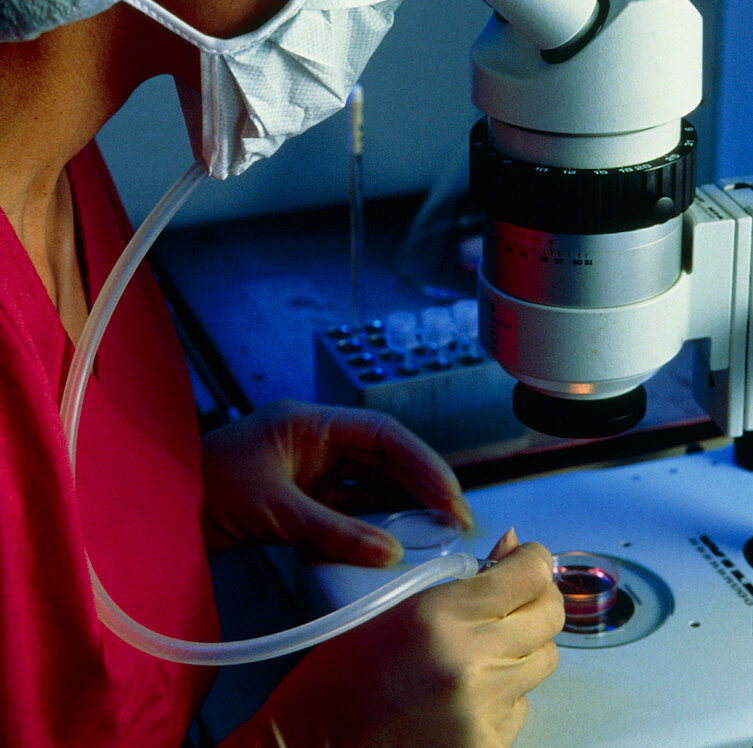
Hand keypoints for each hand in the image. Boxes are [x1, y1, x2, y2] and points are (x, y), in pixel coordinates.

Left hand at [201, 400, 472, 561]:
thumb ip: (334, 531)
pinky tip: (396, 541)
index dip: (421, 460)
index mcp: (308, 422)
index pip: (380, 434)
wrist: (157, 513)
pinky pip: (346, 509)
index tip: (449, 492)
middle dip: (420, 485)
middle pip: (381, 459)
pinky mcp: (298, 500)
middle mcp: (313, 441)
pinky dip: (371, 525)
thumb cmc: (207, 490)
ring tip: (437, 532)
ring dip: (401, 506)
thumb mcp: (275, 510)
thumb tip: (392, 552)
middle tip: (456, 518)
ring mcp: (307, 471)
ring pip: (368, 485)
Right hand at [243, 532, 563, 747]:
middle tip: (518, 593)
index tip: (526, 557)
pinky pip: (522, 706)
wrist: (313, 747)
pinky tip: (467, 689)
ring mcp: (485, 712)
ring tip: (483, 645)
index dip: (533, 560)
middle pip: (550, 618)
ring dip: (523, 645)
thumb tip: (510, 553)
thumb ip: (460, 582)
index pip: (527, 575)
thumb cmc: (340, 677)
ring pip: (543, 662)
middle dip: (539, 598)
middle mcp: (472, 663)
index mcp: (442, 617)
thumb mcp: (396, 608)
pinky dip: (506, 692)